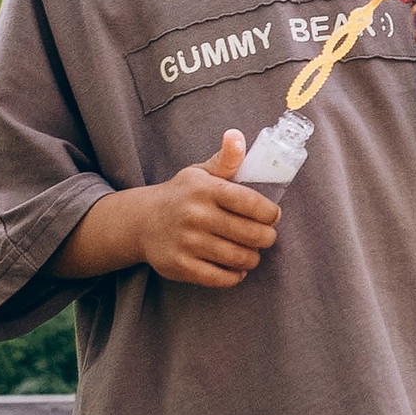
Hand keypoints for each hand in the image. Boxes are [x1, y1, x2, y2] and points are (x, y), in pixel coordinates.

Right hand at [141, 131, 282, 288]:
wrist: (141, 221)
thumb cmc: (182, 195)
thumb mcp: (201, 173)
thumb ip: (226, 159)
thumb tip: (236, 136)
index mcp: (205, 189)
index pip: (250, 203)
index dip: (269, 213)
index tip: (274, 216)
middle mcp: (195, 215)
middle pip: (250, 233)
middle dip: (266, 238)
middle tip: (267, 237)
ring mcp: (187, 242)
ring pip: (238, 257)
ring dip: (252, 258)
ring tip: (252, 252)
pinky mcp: (180, 266)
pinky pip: (220, 278)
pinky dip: (235, 276)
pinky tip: (237, 269)